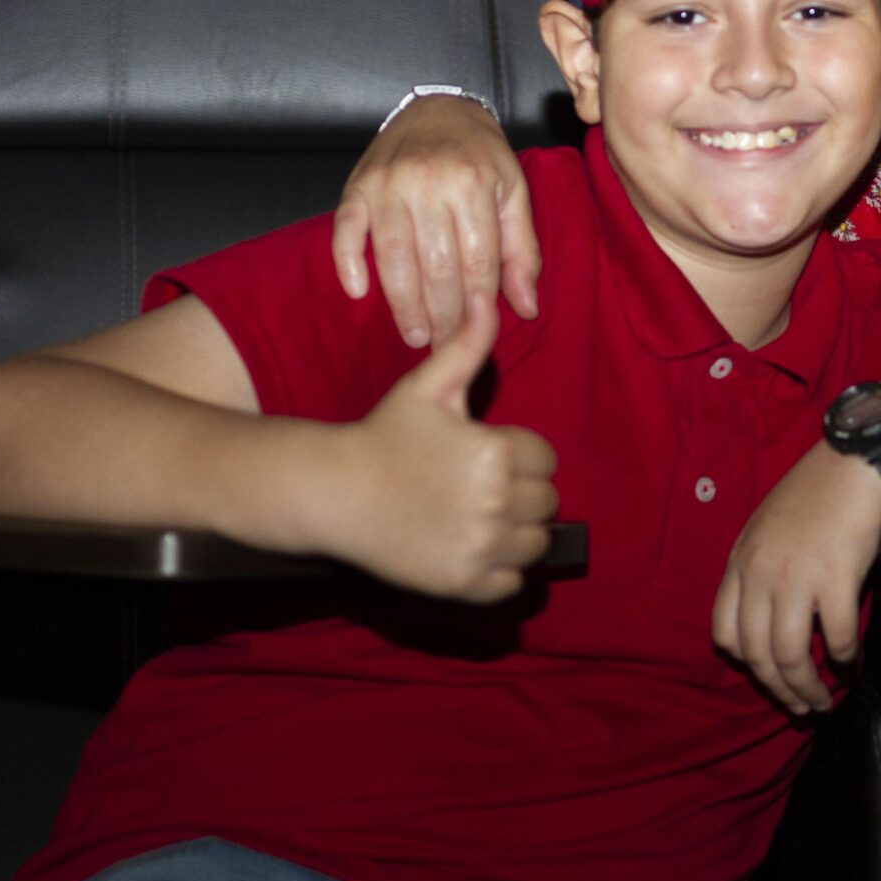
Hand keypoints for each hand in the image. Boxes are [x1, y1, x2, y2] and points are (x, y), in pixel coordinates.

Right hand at [329, 292, 558, 600]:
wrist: (334, 492)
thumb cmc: (383, 435)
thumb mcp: (427, 388)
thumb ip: (467, 346)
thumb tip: (488, 297)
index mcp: (498, 453)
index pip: (546, 460)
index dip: (518, 456)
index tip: (480, 456)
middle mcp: (496, 502)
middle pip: (546, 503)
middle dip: (519, 494)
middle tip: (474, 487)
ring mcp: (482, 546)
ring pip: (535, 543)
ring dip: (515, 533)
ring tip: (473, 517)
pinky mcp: (467, 583)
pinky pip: (512, 582)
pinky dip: (497, 570)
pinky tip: (466, 547)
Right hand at [332, 94, 541, 348]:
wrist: (439, 108)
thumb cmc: (483, 158)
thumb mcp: (514, 194)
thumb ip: (522, 252)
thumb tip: (526, 309)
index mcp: (472, 184)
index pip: (476, 261)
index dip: (475, 306)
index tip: (473, 338)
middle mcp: (427, 182)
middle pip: (434, 265)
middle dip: (441, 314)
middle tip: (442, 347)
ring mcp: (387, 183)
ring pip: (394, 256)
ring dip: (402, 303)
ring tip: (414, 334)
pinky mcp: (357, 184)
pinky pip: (346, 229)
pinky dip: (348, 262)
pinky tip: (358, 293)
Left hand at [713, 442, 880, 715]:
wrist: (855, 468)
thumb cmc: (815, 496)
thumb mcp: (765, 529)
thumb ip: (756, 570)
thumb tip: (763, 617)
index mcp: (740, 563)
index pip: (724, 633)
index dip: (745, 664)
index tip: (766, 675)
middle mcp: (762, 575)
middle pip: (758, 655)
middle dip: (779, 690)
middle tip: (800, 706)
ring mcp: (797, 578)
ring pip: (791, 655)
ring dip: (809, 687)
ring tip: (824, 699)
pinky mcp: (836, 579)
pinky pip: (836, 635)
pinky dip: (844, 657)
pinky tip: (851, 661)